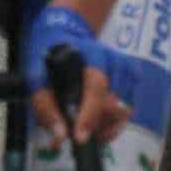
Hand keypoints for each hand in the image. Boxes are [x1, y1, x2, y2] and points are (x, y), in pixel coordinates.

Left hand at [24, 7, 132, 145]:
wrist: (66, 33)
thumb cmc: (50, 56)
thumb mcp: (36, 79)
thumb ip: (46, 108)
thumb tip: (60, 137)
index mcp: (91, 57)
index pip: (96, 87)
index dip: (89, 114)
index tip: (80, 138)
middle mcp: (115, 61)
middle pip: (115, 104)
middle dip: (96, 126)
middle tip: (77, 135)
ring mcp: (128, 69)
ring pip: (125, 110)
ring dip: (106, 126)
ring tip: (87, 129)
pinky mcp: (133, 76)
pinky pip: (128, 108)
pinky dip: (114, 121)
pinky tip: (98, 121)